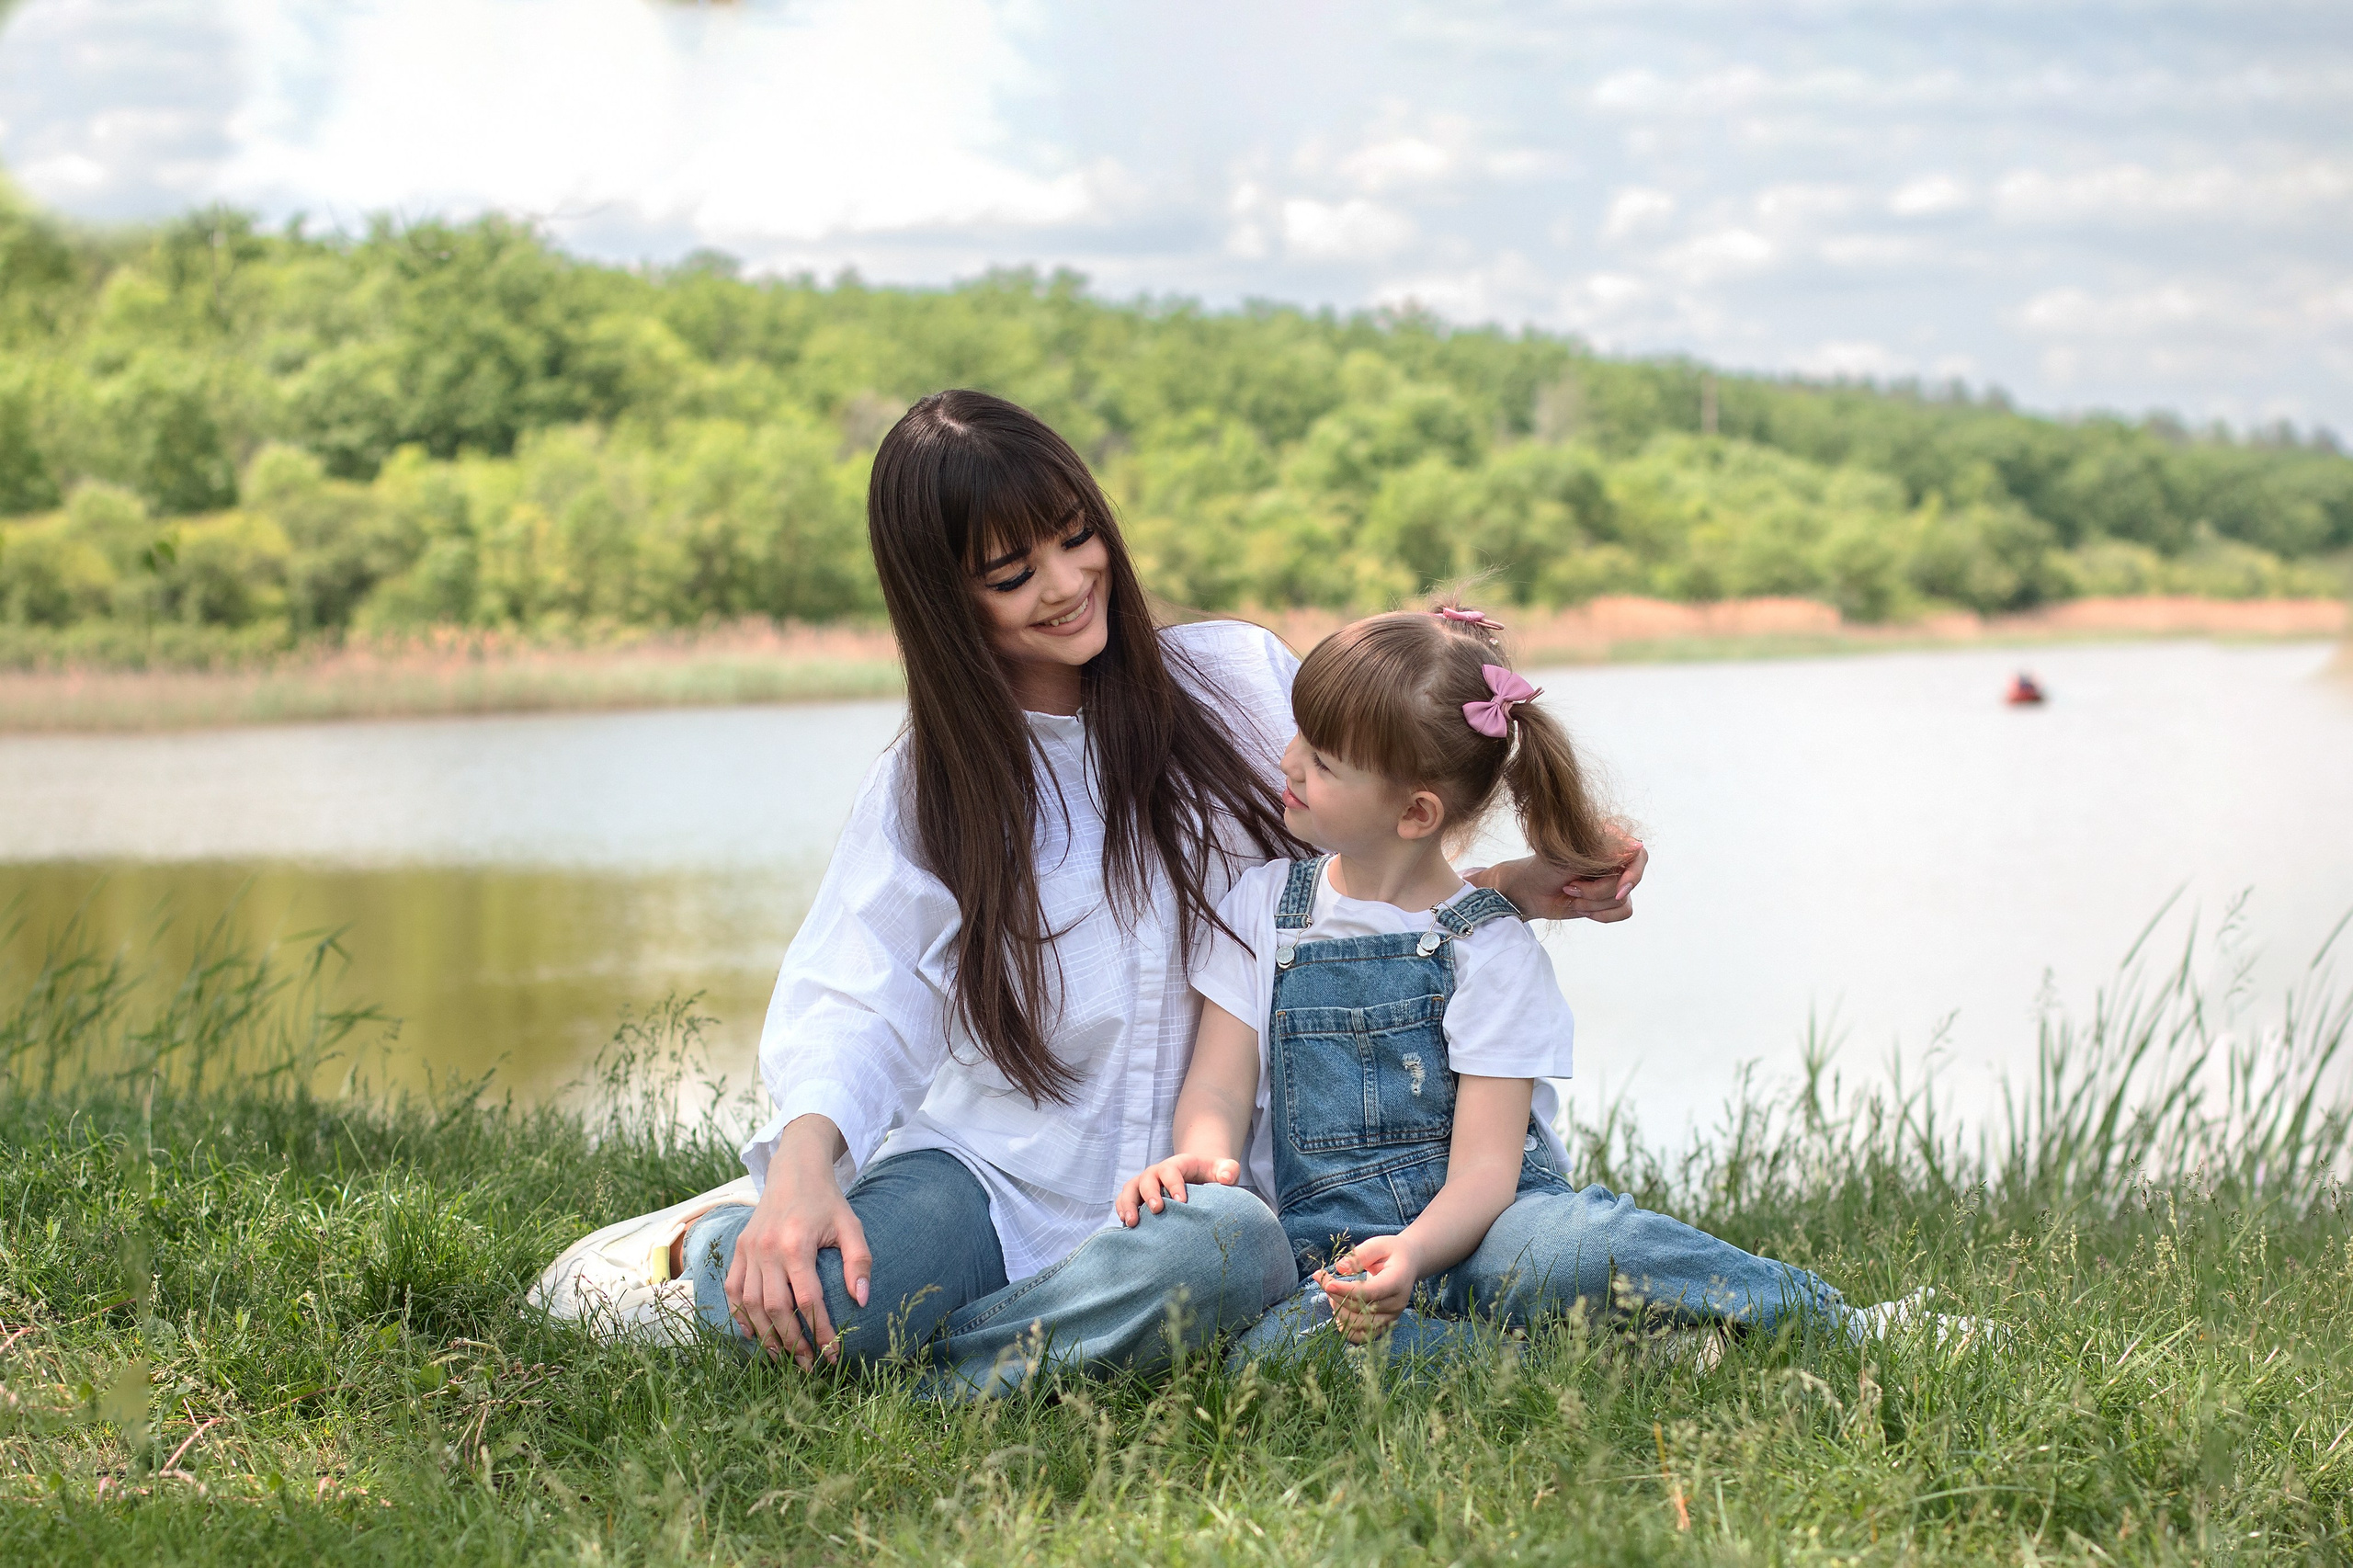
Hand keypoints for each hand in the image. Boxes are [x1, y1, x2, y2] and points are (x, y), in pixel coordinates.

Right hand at [723, 1116, 869, 1369]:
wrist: (794, 1170)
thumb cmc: (827, 1201)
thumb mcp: (851, 1225)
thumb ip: (859, 1261)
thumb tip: (861, 1300)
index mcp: (797, 1243)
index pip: (808, 1299)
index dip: (821, 1330)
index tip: (832, 1354)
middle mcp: (767, 1249)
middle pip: (775, 1308)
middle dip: (792, 1342)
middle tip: (808, 1365)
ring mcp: (748, 1250)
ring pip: (751, 1304)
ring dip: (765, 1335)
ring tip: (782, 1357)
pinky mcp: (738, 1249)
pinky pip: (733, 1289)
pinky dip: (740, 1314)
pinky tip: (754, 1334)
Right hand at [1115, 1152, 1240, 1226]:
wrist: (1199, 1176)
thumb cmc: (1212, 1175)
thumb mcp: (1224, 1169)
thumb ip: (1229, 1169)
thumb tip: (1227, 1177)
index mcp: (1177, 1165)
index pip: (1171, 1171)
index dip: (1174, 1184)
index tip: (1182, 1202)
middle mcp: (1157, 1173)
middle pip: (1146, 1179)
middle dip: (1149, 1194)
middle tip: (1157, 1210)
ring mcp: (1145, 1185)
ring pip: (1129, 1189)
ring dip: (1128, 1204)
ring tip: (1132, 1223)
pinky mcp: (1138, 1198)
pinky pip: (1123, 1201)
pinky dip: (1122, 1211)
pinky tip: (1127, 1227)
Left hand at [1316, 1234, 1417, 1341]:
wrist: (1409, 1264)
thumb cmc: (1391, 1252)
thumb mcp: (1377, 1245)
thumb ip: (1359, 1255)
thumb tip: (1340, 1268)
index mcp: (1397, 1281)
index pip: (1369, 1292)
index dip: (1346, 1290)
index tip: (1327, 1283)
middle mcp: (1396, 1304)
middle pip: (1360, 1309)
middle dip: (1337, 1296)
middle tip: (1327, 1281)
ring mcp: (1391, 1317)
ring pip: (1358, 1325)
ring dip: (1339, 1312)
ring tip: (1334, 1295)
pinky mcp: (1384, 1325)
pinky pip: (1361, 1336)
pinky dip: (1346, 1327)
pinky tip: (1340, 1311)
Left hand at [1493, 832, 1646, 922]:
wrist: (1530, 890)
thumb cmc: (1544, 867)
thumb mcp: (1569, 856)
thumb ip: (1602, 852)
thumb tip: (1636, 846)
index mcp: (1608, 840)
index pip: (1638, 855)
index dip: (1633, 874)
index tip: (1619, 889)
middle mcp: (1615, 860)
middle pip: (1627, 883)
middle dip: (1596, 892)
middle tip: (1571, 887)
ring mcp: (1614, 880)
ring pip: (1622, 900)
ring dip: (1592, 903)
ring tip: (1571, 894)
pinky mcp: (1610, 899)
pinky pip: (1623, 912)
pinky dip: (1602, 915)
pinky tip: (1581, 907)